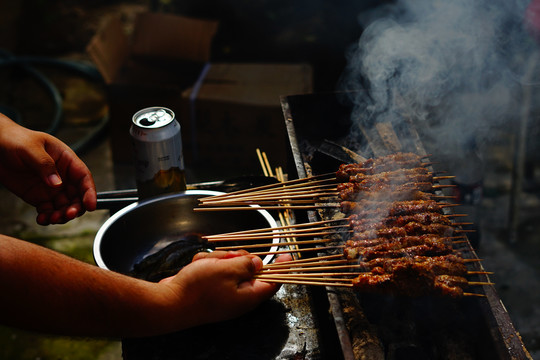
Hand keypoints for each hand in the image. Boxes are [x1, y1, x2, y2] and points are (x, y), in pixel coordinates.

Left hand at [0, 114, 95, 223]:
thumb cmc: (14, 139)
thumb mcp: (31, 148)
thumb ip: (45, 165)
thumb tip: (57, 183)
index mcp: (66, 160)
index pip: (83, 177)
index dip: (90, 192)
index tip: (91, 206)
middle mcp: (62, 175)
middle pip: (77, 196)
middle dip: (75, 208)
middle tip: (67, 215)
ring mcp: (51, 187)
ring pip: (64, 206)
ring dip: (62, 215)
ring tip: (52, 218)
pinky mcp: (39, 197)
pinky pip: (49, 210)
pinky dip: (48, 217)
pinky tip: (42, 219)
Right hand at [157, 251, 291, 329]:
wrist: (167, 303)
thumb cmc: (198, 289)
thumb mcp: (227, 270)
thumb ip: (247, 265)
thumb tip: (260, 263)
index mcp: (249, 296)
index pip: (273, 281)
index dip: (282, 266)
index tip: (288, 253)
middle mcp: (239, 297)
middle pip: (249, 268)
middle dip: (237, 257)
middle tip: (228, 257)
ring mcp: (223, 294)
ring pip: (229, 265)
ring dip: (218, 260)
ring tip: (206, 265)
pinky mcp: (210, 289)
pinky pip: (214, 270)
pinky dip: (206, 265)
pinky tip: (197, 268)